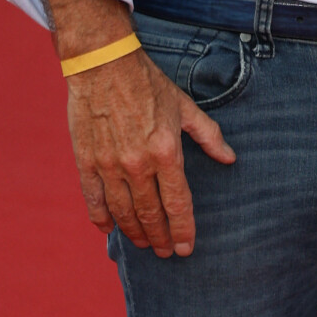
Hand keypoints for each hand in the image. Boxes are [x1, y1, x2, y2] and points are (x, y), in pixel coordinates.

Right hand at [67, 49, 235, 257]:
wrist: (104, 64)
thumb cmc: (148, 83)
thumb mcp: (184, 106)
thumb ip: (208, 135)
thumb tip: (229, 158)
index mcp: (166, 151)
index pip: (178, 203)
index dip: (183, 229)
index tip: (187, 248)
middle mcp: (137, 164)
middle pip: (150, 214)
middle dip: (160, 238)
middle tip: (166, 253)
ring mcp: (109, 165)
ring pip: (123, 212)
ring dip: (134, 233)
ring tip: (144, 244)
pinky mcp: (87, 161)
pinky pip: (94, 199)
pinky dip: (101, 218)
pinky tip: (109, 229)